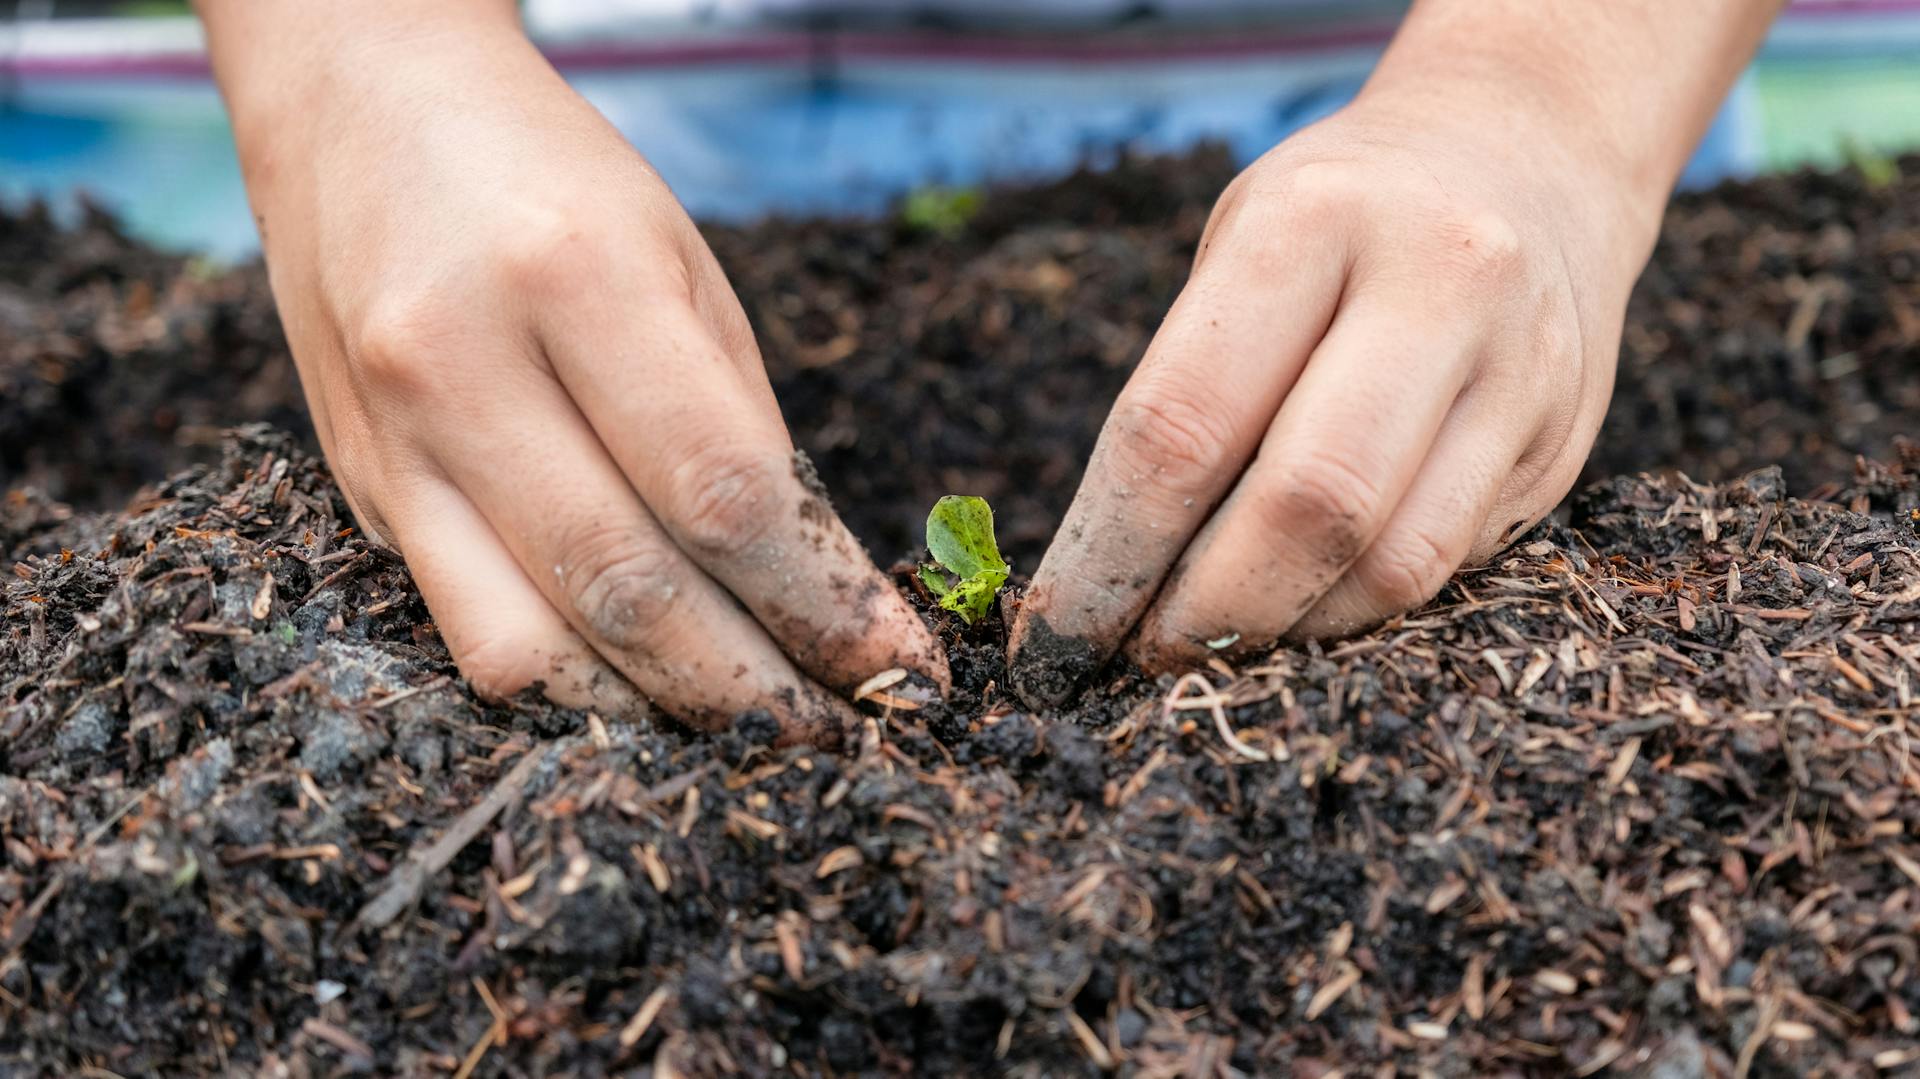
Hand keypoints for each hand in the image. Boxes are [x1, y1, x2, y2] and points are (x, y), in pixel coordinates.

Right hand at [215, 15, 945, 739]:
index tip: (902, 667)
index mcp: (574, 276)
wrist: (363, 109)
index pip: (722, 493)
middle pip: (631, 592)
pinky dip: (573, 691)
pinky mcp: (364, 496)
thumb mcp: (683, 261)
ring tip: (754, 735)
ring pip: (531, 653)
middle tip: (844, 736)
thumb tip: (814, 592)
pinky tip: (648, 695)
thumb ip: (739, 428)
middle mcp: (462, 366)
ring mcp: (394, 443)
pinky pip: (470, 639)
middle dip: (756, 693)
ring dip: (661, 719)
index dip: (825, 606)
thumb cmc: (554, 183)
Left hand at [1009, 83, 1662, 704]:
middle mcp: (1437, 282)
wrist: (1526, 157)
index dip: (1110, 552)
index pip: (1183, 422)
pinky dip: (1354, 613)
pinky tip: (1302, 607)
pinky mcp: (1563, 444)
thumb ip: (1187, 391)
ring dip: (1285, 631)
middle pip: (1307, 504)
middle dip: (1205, 613)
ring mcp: (1520, 367)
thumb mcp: (1240, 245)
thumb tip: (1102, 583)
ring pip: (1392, 563)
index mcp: (1313, 219)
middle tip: (1144, 657)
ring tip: (1219, 640)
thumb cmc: (1336, 221)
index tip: (1055, 630)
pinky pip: (1447, 570)